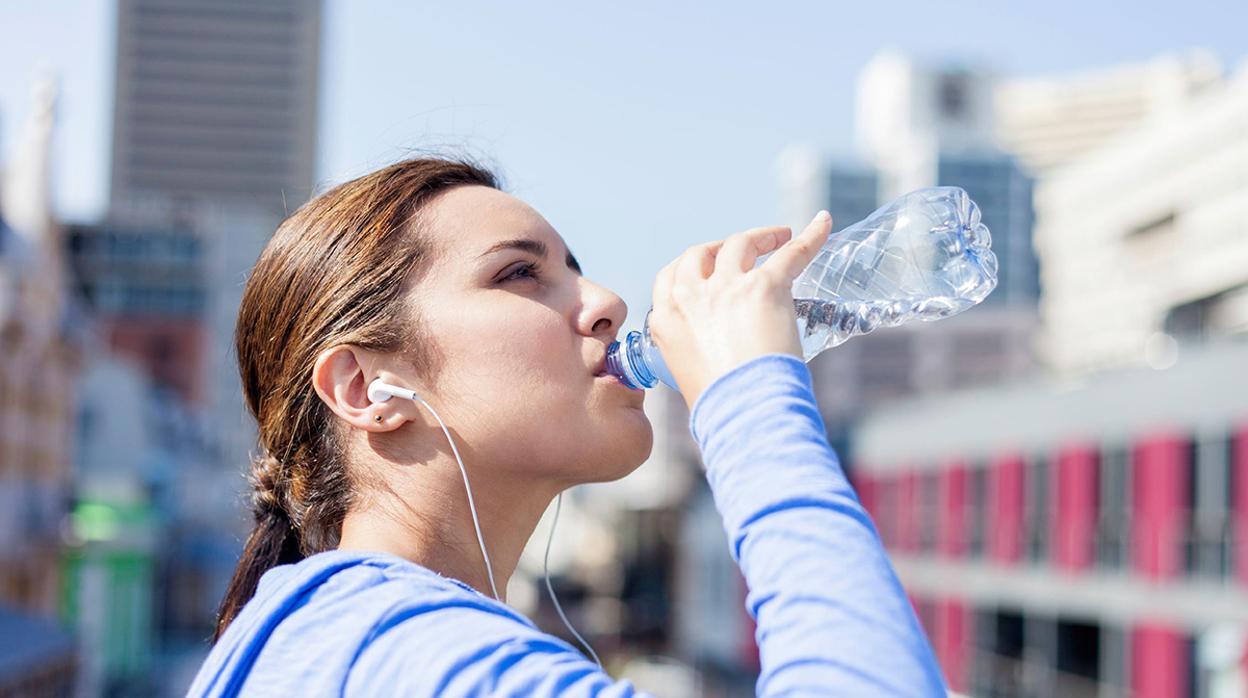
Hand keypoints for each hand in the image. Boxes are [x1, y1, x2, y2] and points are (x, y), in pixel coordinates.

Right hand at [649, 211, 832, 410]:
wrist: (745, 410)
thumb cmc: (721, 405)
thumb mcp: (689, 373)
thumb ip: (695, 352)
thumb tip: (718, 353)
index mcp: (666, 319)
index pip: (670, 276)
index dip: (691, 267)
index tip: (707, 266)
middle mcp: (691, 296)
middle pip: (702, 253)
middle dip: (721, 246)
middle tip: (745, 249)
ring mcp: (727, 287)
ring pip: (741, 243)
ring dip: (759, 236)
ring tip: (780, 235)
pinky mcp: (765, 286)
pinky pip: (792, 252)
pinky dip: (811, 236)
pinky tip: (823, 223)